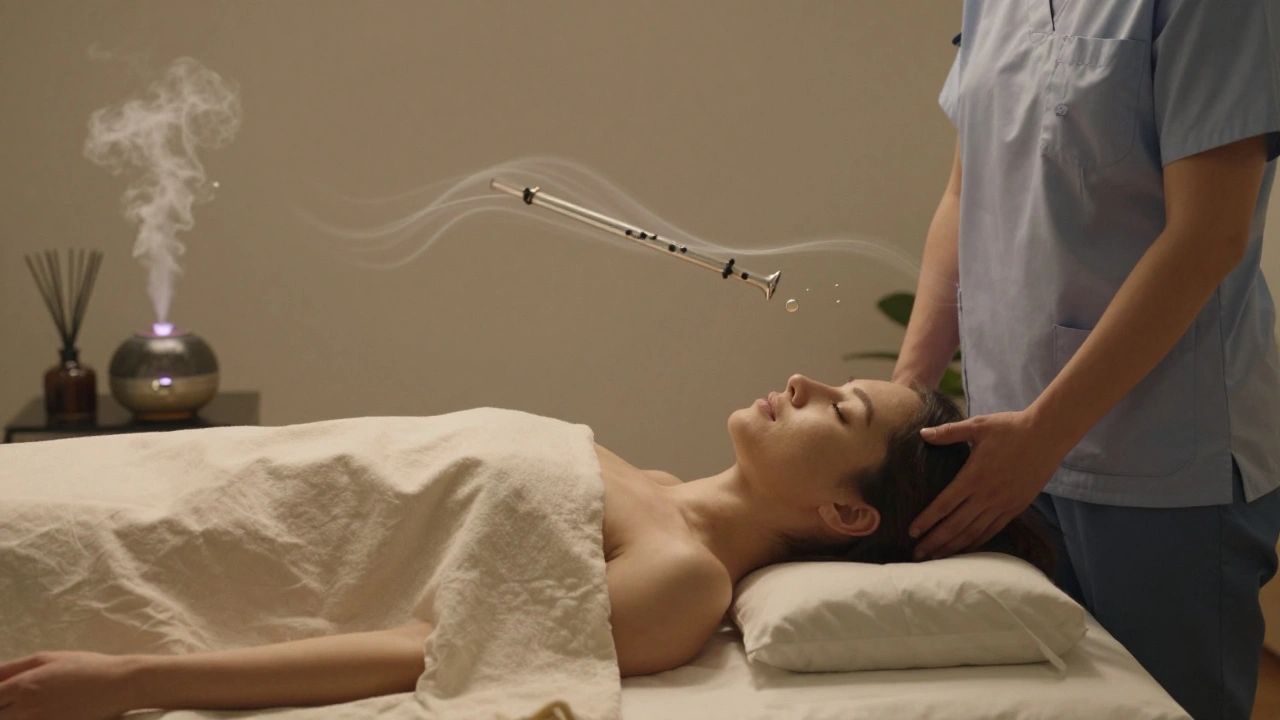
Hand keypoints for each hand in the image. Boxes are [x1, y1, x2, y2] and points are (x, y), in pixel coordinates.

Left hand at [0, 651, 133, 719]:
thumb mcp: (48, 658)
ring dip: (14, 714)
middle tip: (13, 701)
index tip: (4, 694)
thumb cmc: (85, 667)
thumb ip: (13, 667)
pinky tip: (44, 711)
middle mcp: (26, 708)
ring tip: (34, 705)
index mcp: (23, 685)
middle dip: (3, 707)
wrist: (117, 685)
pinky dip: (29, 719)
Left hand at [907, 410, 1067, 559]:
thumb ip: (949, 432)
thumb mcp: (978, 426)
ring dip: (954, 546)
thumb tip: (922, 433)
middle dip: (935, 541)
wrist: (1048, 435)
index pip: (944, 505)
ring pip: (974, 532)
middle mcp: (987, 495)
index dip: (927, 520)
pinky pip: (993, 530)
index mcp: (974, 476)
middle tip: (918, 555)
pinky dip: (977, 542)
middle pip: (956, 525)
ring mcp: (1003, 504)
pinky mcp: (1016, 508)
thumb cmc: (1010, 428)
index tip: (911, 532)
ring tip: (937, 557)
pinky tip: (966, 548)